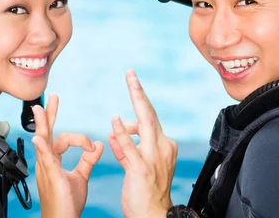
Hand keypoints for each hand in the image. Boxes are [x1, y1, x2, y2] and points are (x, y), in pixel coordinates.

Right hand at [31, 94, 103, 217]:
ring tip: (40, 109)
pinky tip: (39, 139)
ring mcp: (46, 169)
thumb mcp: (81, 177)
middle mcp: (47, 162)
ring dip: (42, 124)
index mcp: (53, 161)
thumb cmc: (67, 204)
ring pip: (43, 141)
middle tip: (51, 98)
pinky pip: (46, 160)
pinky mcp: (51, 177)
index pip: (61, 139)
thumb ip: (87, 160)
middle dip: (48, 115)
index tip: (91, 145)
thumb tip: (97, 144)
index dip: (78, 138)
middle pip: (47, 133)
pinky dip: (42, 148)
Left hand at [109, 70, 176, 217]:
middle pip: (149, 114)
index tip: (133, 83)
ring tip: (130, 82)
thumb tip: (114, 131)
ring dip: (137, 100)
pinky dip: (123, 133)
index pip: (149, 119)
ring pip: (145, 123)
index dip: (140, 101)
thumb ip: (126, 147)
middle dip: (139, 92)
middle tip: (130, 73)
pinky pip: (131, 147)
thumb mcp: (137, 165)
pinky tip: (115, 120)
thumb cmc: (146, 192)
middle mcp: (162, 147)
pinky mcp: (141, 169)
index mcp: (163, 145)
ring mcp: (153, 157)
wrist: (154, 215)